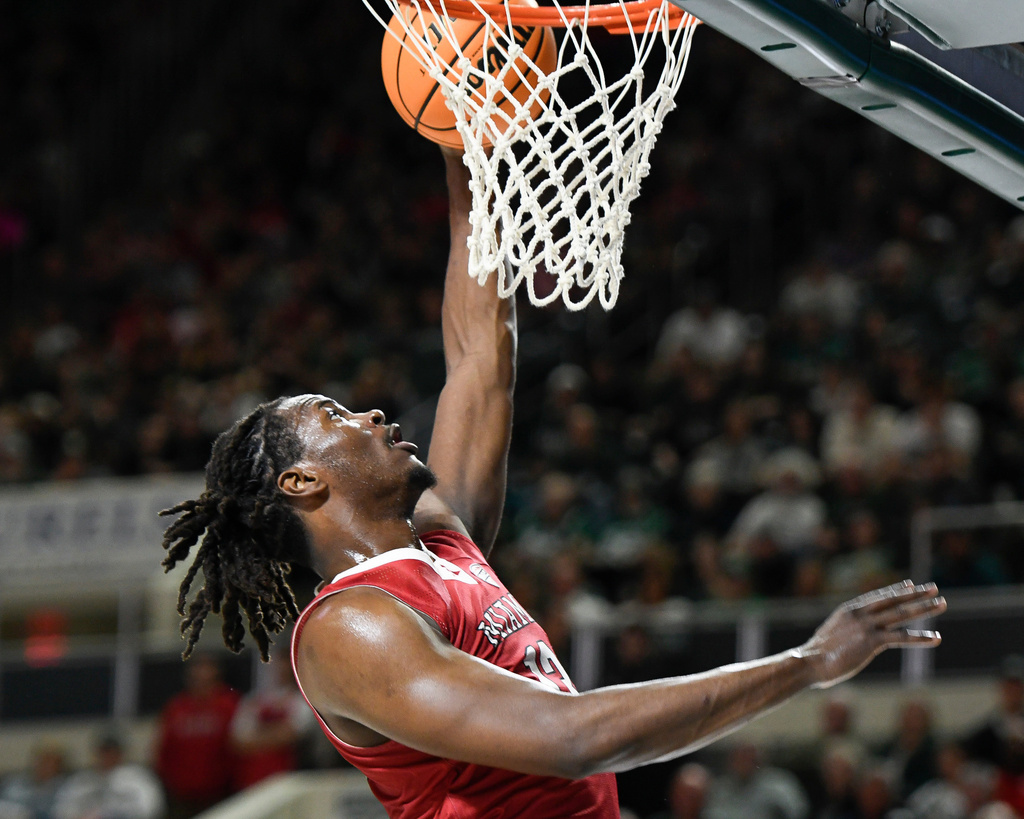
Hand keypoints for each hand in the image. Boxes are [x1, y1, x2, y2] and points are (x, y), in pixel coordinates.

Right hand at [798, 580, 945, 688]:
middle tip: (933, 589)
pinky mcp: (871, 641)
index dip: (896, 590)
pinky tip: (936, 637)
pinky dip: (920, 638)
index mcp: (848, 610)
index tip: (911, 584)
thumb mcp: (830, 636)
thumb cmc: (815, 656)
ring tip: (942, 603)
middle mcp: (859, 614)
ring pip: (901, 614)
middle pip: (893, 600)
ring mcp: (866, 626)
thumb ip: (843, 634)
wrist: (809, 662)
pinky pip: (900, 637)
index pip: (877, 596)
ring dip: (924, 608)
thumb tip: (844, 642)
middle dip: (915, 594)